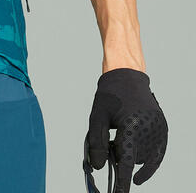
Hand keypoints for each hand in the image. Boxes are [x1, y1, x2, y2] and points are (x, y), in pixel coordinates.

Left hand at [85, 68, 167, 191]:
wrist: (127, 76)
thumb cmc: (109, 95)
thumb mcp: (97, 117)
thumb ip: (96, 143)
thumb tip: (97, 167)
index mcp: (131, 127)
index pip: (126, 162)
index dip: (121, 183)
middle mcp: (149, 131)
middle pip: (132, 159)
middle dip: (117, 158)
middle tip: (107, 144)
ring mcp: (159, 132)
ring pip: (143, 158)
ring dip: (130, 156)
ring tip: (118, 137)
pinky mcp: (163, 131)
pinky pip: (157, 156)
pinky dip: (148, 166)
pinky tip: (138, 175)